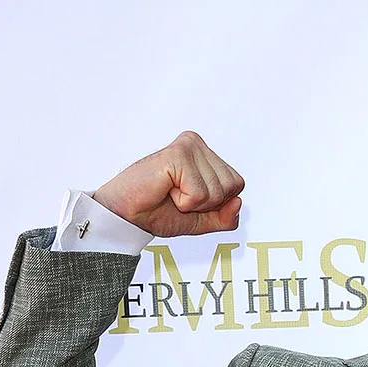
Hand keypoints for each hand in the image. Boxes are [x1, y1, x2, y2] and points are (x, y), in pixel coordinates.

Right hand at [94, 131, 243, 237]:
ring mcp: (189, 146)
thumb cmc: (159, 212)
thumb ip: (224, 216)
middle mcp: (198, 144)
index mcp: (205, 154)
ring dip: (194, 204)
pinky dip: (184, 202)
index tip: (189, 200)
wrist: (129, 215)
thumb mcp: (201, 220)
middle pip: (232, 187)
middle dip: (207, 204)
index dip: (217, 204)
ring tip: (171, 193)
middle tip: (179, 197)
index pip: (237, 185)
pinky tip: (166, 190)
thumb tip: (238, 202)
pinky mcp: (178, 154)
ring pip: (217, 192)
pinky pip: (199, 194)